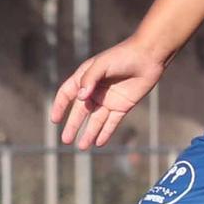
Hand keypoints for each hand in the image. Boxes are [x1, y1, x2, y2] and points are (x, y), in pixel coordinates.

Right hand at [52, 37, 166, 149]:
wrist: (148, 57)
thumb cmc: (123, 56)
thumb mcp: (102, 64)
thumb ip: (90, 79)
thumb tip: (80, 98)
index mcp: (86, 77)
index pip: (67, 93)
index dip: (60, 106)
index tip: (55, 120)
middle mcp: (95, 90)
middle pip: (80, 112)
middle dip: (73, 126)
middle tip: (66, 140)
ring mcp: (108, 100)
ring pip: (95, 120)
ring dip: (88, 133)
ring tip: (81, 147)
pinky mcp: (122, 106)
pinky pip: (111, 123)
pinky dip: (105, 133)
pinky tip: (99, 144)